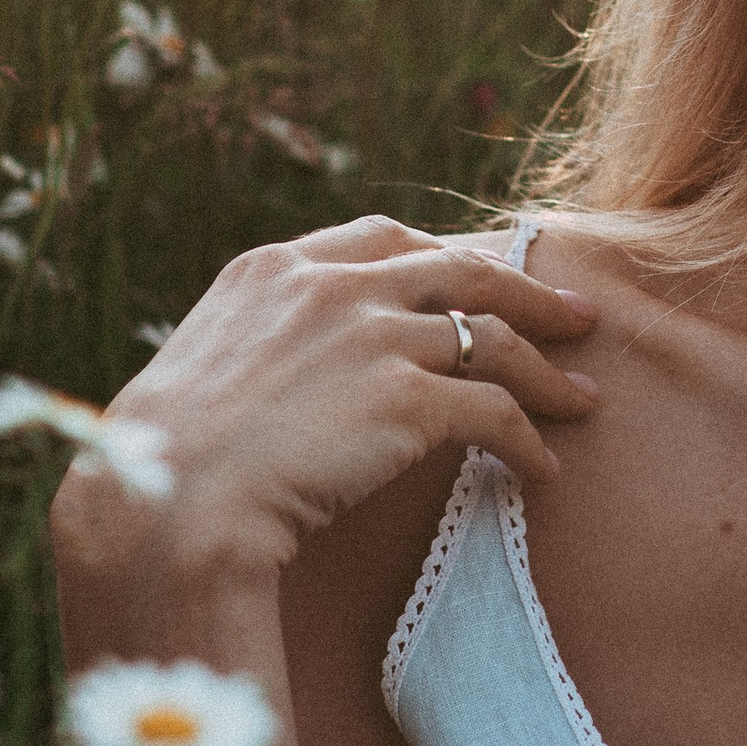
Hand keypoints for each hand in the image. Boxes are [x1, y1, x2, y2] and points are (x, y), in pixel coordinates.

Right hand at [51, 216, 598, 581]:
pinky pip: (494, 411)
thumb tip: (286, 370)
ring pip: (494, 339)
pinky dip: (528, 438)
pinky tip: (540, 468)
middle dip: (527, 294)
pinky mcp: (408, 397)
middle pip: (461, 272)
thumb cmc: (163, 462)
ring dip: (547, 372)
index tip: (479, 278)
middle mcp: (333, 286)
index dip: (443, 258)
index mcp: (276, 269)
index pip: (384, 240)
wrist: (166, 505)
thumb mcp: (202, 365)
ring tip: (582, 400)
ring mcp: (375, 336)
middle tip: (575, 317)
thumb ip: (257, 341)